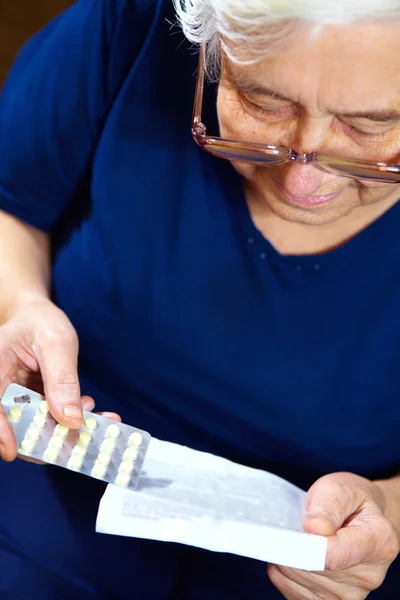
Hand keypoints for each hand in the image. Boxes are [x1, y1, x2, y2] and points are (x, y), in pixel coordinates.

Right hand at [0, 293, 118, 461]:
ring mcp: (15, 401)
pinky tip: (92, 410)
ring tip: (98, 418)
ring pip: (35, 428)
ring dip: (66, 429)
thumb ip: (62, 379)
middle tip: (86, 432)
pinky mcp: (31, 405)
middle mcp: (0, 389)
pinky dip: (71, 419)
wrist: (37, 317)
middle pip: (16, 425)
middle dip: (50, 435)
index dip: (0, 430)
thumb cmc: (40, 322)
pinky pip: (48, 420)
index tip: (12, 451)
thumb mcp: (56, 343)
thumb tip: (71, 419)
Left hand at [268, 472, 399, 598]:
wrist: (360, 516)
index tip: (295, 531)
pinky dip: (285, 575)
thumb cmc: (349, 499)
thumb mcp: (340, 489)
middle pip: (315, 570)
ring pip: (302, 583)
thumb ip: (327, 507)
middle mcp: (371, 574)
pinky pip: (295, 594)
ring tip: (296, 540)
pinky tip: (293, 556)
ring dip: (287, 560)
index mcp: (379, 540)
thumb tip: (313, 530)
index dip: (308, 544)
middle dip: (294, 548)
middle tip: (293, 527)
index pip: (336, 554)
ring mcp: (354, 593)